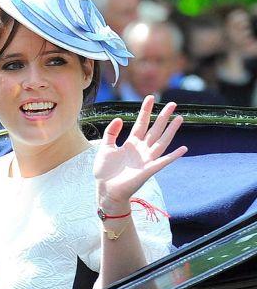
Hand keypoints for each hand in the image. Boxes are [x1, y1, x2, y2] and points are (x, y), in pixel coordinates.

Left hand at [95, 95, 186, 210]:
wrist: (105, 190)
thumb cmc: (105, 171)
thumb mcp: (105, 147)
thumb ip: (111, 132)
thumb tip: (120, 118)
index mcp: (131, 143)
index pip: (141, 123)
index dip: (145, 111)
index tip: (150, 98)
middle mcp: (141, 149)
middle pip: (154, 129)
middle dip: (162, 117)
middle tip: (172, 103)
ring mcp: (146, 159)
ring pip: (161, 141)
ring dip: (171, 130)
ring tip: (180, 118)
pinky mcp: (149, 170)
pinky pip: (163, 162)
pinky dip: (173, 156)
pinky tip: (183, 149)